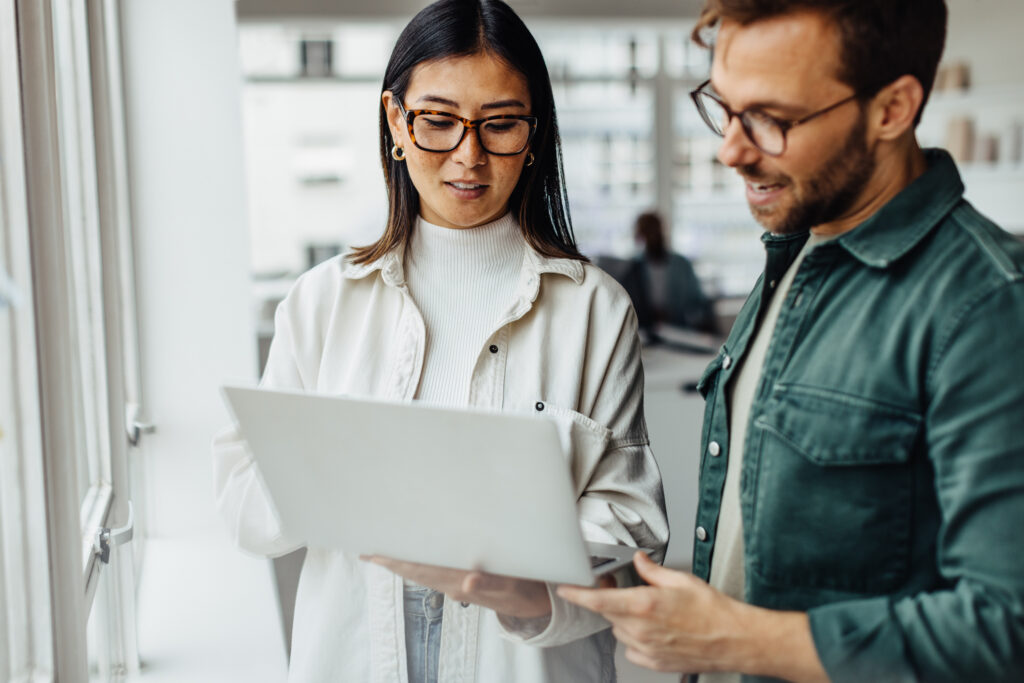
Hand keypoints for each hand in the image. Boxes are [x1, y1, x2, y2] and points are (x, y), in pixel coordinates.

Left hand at [363, 555, 551, 619]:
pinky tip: (413, 555)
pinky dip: (418, 562)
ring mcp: (455, 583)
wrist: (535, 604)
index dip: (395, 561)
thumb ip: (489, 583)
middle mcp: (451, 583)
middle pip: (413, 571)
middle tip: (366, 548)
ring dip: (401, 561)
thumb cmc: (523, 590)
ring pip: (421, 571)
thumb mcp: (511, 585)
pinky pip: (433, 570)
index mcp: (458, 581)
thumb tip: (468, 582)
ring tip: (382, 550)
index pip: (419, 569)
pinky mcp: (462, 580)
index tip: (374, 553)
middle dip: (390, 560)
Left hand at [556, 552, 827, 681]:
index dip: (578, 594)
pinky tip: (655, 630)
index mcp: (644, 605)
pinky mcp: (654, 662)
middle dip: (612, 599)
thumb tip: (640, 561)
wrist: (734, 639)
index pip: (599, 600)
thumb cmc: (714, 611)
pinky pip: (631, 648)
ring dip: (625, 618)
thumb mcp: (681, 580)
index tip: (565, 589)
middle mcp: (641, 629)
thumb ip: (652, 571)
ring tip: (651, 611)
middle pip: (608, 612)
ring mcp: (646, 649)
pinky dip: (636, 637)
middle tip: (627, 589)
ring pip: (619, 630)